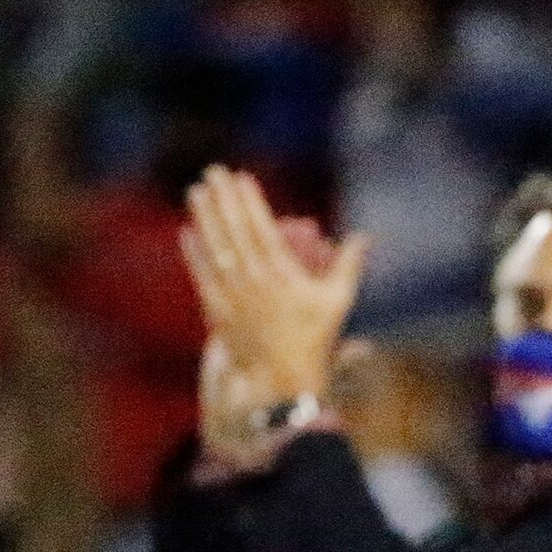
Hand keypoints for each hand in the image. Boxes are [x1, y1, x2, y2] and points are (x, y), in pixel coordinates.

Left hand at [181, 166, 363, 405]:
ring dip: (204, 218)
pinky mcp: (217, 311)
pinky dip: (194, 253)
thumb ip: (350, 264)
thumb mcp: (337, 301)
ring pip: (215, 250)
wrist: (279, 379)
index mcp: (283, 275)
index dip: (250, 203)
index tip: (241, 178)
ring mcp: (233, 297)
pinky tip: (187, 231)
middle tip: (213, 171)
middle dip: (223, 199)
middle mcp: (255, 283)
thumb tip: (365, 236)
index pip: (262, 230)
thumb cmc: (313, 339)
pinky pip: (202, 277)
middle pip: (235, 233)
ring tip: (196, 191)